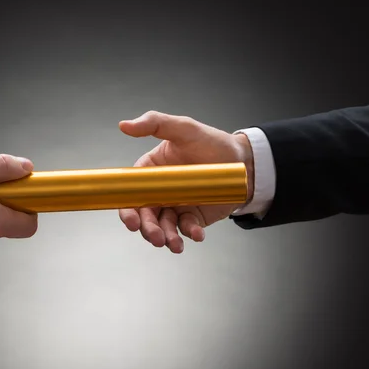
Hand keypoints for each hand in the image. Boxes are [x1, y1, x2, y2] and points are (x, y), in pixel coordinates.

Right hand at [118, 111, 253, 252]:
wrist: (244, 161)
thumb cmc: (211, 142)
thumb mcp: (183, 128)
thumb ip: (154, 123)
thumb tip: (124, 125)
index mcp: (151, 172)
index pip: (131, 193)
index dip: (127, 209)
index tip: (131, 220)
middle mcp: (159, 191)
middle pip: (145, 215)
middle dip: (148, 229)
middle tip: (156, 237)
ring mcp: (175, 205)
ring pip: (164, 226)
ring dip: (166, 237)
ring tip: (174, 244)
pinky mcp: (193, 216)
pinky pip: (187, 228)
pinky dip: (190, 233)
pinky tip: (196, 234)